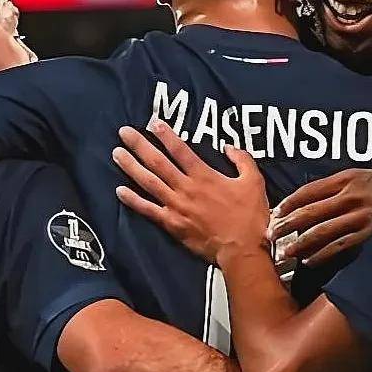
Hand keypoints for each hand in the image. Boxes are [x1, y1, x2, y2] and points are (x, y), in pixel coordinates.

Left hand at [113, 121, 269, 263]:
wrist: (242, 249)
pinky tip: (120, 191)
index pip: (181, 150)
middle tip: (123, 132)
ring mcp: (176, 207)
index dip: (166, 134)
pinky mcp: (172, 225)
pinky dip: (133, 200)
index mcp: (205, 176)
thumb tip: (229, 147)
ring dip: (131, 167)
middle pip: (158, 162)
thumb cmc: (250, 217)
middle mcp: (186, 188)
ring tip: (117, 153)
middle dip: (139, 145)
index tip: (153, 122)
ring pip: (149, 182)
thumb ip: (242, 160)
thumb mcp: (254, 182)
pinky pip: (148, 210)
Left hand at [270, 169, 371, 266]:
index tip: (275, 213)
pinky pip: (339, 246)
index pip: (309, 190)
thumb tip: (307, 200)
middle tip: (271, 235)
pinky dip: (321, 254)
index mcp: (349, 178)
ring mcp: (361, 217)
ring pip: (321, 232)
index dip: (289, 203)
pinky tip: (309, 260)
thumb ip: (339, 186)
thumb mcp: (365, 177)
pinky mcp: (369, 235)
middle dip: (287, 225)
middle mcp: (353, 196)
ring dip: (300, 243)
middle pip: (310, 211)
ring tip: (285, 252)